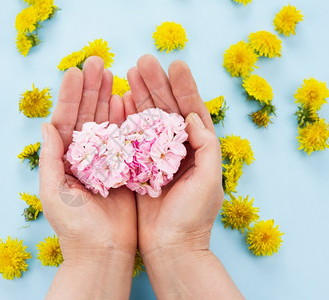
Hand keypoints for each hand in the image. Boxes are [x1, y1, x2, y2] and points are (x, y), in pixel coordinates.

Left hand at [39, 57, 135, 298]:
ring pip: (106, 121)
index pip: (66, 119)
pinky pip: (125, 138)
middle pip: (87, 114)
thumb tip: (46, 124)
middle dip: (91, 88)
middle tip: (98, 61)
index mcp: (64, 158)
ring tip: (113, 73)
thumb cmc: (73, 226)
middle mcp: (85, 155)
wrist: (103, 251)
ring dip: (108, 97)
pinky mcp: (125, 167)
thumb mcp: (52, 191)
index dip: (70, 95)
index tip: (75, 70)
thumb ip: (49, 157)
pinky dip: (125, 118)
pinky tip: (126, 100)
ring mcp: (106, 159)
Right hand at [125, 54, 222, 255]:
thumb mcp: (209, 181)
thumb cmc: (194, 218)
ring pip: (148, 119)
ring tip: (128, 73)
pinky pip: (132, 138)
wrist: (170, 248)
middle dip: (156, 84)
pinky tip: (118, 101)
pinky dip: (126, 119)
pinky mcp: (139, 166)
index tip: (173, 64)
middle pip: (167, 109)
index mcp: (199, 149)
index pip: (192, 110)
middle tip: (142, 61)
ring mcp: (157, 156)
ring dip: (139, 96)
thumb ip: (206, 147)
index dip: (184, 87)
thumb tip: (191, 116)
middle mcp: (178, 149)